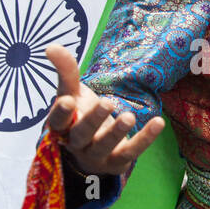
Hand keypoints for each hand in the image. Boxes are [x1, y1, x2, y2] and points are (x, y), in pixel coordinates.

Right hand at [44, 43, 163, 175]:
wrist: (92, 150)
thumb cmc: (80, 115)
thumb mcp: (72, 93)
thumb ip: (65, 71)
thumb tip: (51, 46)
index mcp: (63, 126)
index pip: (57, 121)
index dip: (61, 113)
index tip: (68, 101)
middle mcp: (77, 143)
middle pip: (82, 134)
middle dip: (93, 121)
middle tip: (107, 104)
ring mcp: (97, 155)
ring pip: (105, 146)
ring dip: (116, 132)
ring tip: (129, 116)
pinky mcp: (117, 162)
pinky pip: (131, 152)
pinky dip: (145, 139)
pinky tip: (158, 122)